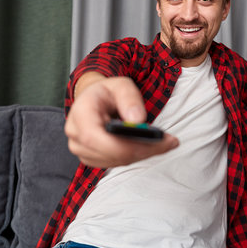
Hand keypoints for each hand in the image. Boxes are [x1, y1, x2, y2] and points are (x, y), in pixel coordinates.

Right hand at [64, 75, 178, 167]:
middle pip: (110, 153)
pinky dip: (136, 156)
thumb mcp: (121, 85)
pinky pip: (117, 163)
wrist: (95, 100)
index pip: (95, 138)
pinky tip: (151, 147)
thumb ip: (129, 98)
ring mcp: (81, 149)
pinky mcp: (92, 158)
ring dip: (143, 154)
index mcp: (80, 113)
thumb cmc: (108, 92)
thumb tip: (137, 120)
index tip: (154, 141)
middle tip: (170, 142)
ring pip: (116, 160)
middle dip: (143, 150)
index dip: (124, 145)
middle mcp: (75, 134)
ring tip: (165, 143)